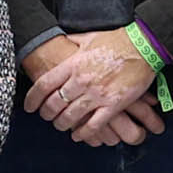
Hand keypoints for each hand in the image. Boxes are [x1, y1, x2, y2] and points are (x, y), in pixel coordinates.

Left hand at [26, 33, 156, 140]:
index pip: (44, 85)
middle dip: (47, 114)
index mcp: (73, 64)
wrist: (142, 45)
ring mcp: (97, 94)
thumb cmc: (117, 40)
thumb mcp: (87, 37)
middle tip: (46, 117)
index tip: (30, 107)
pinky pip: (94, 125)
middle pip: (54, 104)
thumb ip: (71, 42)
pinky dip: (84, 133)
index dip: (33, 99)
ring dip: (62, 124)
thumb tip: (60, 41)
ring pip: (71, 117)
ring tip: (60, 125)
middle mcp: (81, 80)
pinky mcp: (113, 104)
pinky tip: (78, 135)